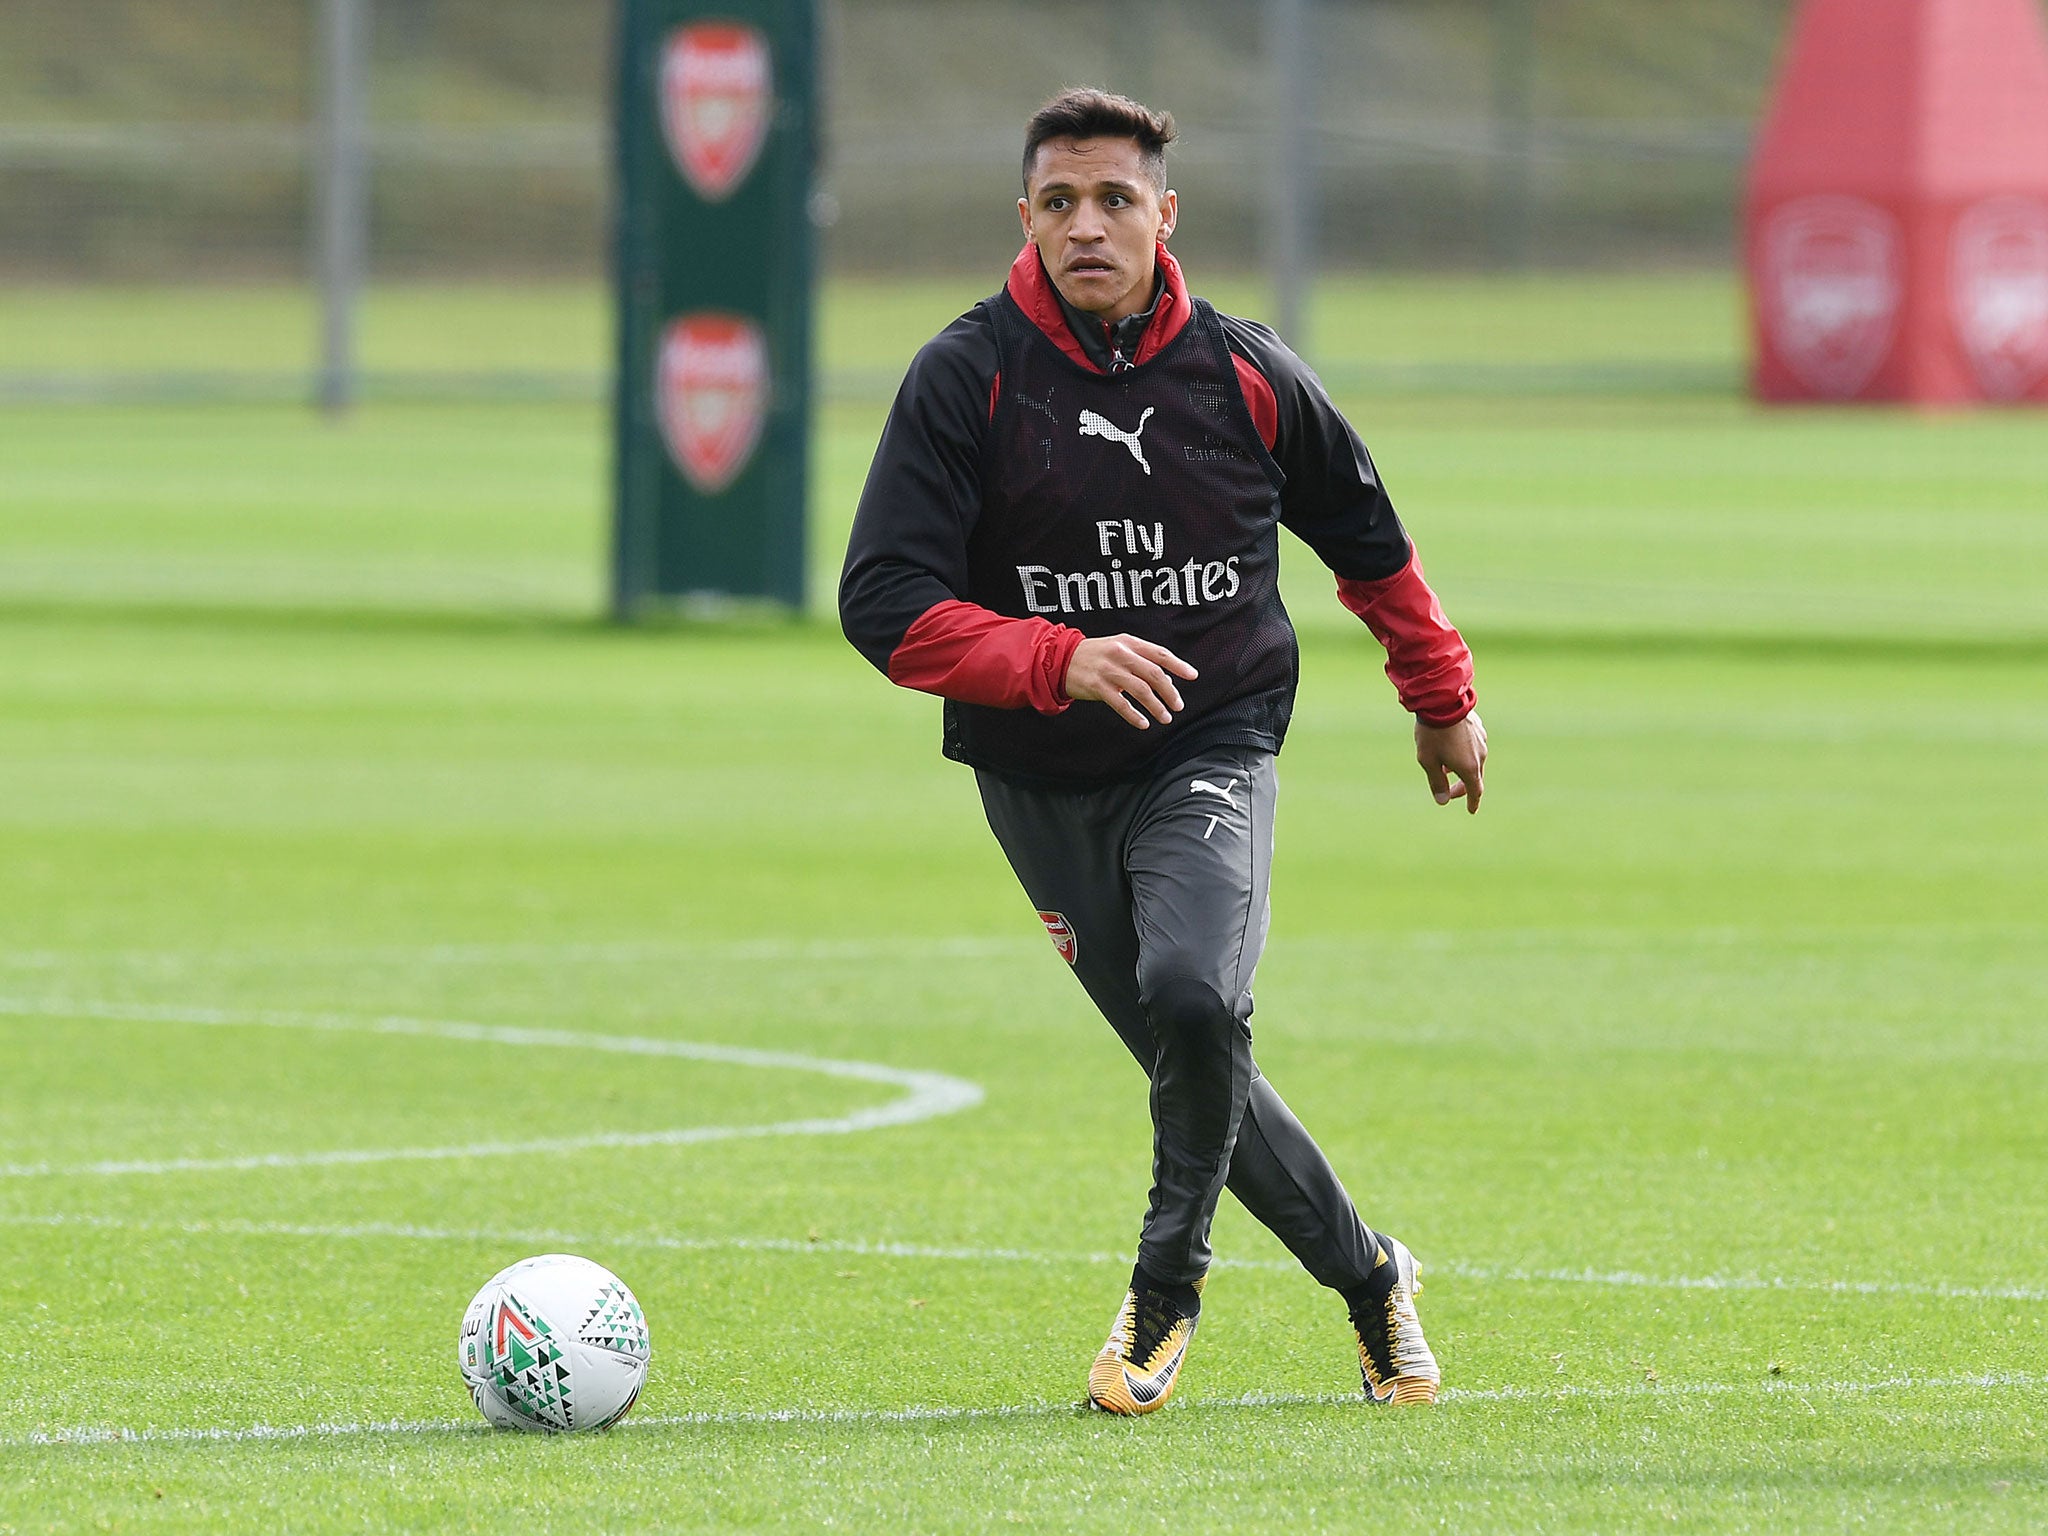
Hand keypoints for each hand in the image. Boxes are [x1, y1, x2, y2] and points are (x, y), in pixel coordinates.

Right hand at [1063, 635, 1198, 729]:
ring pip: (1141, 690)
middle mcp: (1121, 655)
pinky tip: (1143, 723)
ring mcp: (1109, 671)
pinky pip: (1121, 704)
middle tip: (1178, 706)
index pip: (1160, 654)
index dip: (1179, 665)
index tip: (1193, 676)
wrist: (1061, 659)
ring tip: (1165, 717)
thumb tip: (1167, 681)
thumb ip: (1142, 662)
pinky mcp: (1097, 687)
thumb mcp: (1119, 649)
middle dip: (1170, 692)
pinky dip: (1134, 715)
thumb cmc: (1095, 655)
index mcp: (1129, 643)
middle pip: (1154, 674)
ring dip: (1156, 706)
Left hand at [1415, 711, 1485, 813]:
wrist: (1442, 702)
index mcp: (1470, 767)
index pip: (1475, 791)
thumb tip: (1443, 801)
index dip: (1472, 802)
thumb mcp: (1428, 761)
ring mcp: (1482, 741)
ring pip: (1474, 760)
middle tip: (1451, 791)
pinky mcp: (1479, 728)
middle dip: (1463, 786)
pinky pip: (1474, 746)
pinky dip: (1465, 753)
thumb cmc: (1432, 734)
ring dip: (1462, 768)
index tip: (1471, 810)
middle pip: (1475, 777)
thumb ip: (1436, 782)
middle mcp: (1480, 756)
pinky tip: (1452, 748)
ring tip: (1446, 767)